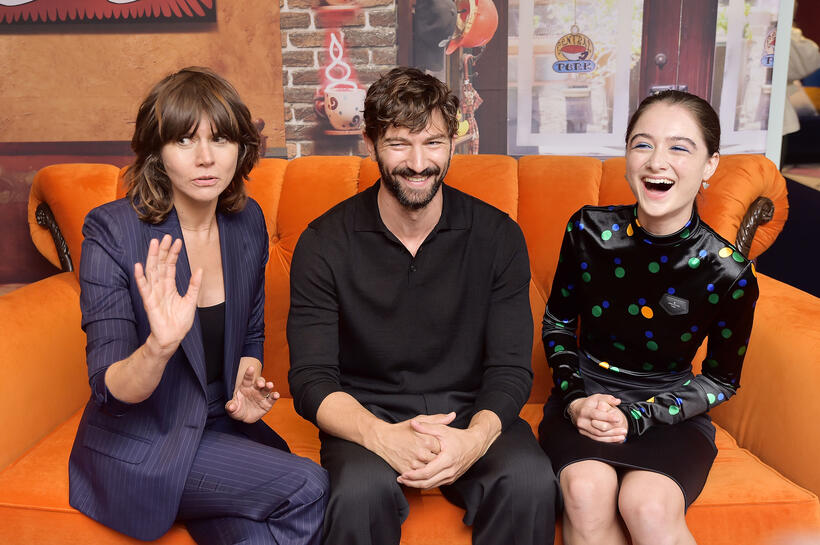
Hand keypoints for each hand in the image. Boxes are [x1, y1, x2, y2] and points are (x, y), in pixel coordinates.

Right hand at [134, 235, 201, 352]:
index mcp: (169, 286)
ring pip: (152, 272)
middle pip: (160, 265)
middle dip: (163, 251)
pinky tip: (138, 265)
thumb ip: (194, 285)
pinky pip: (144, 288)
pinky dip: (140, 277)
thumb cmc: (179, 321)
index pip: (170, 266)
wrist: (172, 338)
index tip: (178, 241)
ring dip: (152, 257)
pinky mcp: (149, 302)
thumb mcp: (191, 300)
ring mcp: (154, 293)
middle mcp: (160, 287)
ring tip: (154, 244)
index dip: (174, 254)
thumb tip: (200, 269)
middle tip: (166, 237)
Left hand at [226, 366, 278, 422]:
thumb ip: (231, 406)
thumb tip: (230, 407)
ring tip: (270, 385)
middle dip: (260, 381)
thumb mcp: (232, 408)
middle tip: (260, 383)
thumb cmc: (238, 409)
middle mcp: (255, 389)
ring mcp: (262, 396)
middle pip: (259, 382)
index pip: (247, 379)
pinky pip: (272, 398)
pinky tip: (276, 395)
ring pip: (266, 389)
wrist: (244, 417)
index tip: (251, 368)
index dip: (249, 373)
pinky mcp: (268, 403)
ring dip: (269, 386)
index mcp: (245, 387)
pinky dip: (275, 396)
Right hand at [368, 413, 454, 474]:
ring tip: (422, 458)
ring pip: (429, 470)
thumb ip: (438, 420)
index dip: (439, 448)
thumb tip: (453, 416)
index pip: (442, 449)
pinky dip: (420, 472)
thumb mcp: (420, 421)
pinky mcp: (407, 471)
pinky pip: (419, 476)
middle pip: (437, 461)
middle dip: (435, 458)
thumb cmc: (402, 429)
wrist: (382, 439)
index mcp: (427, 441)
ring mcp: (414, 464)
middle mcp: (422, 453)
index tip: (434, 446)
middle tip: (429, 453)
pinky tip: (418, 465)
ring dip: (428, 466)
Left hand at [396, 414, 488, 488]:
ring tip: (405, 480)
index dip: (414, 475)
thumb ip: (427, 427)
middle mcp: (449, 471)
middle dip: (412, 483)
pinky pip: (436, 484)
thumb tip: (413, 423)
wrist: (476, 445)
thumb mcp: (443, 430)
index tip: (403, 474)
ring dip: (417, 485)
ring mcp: (451, 477)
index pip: (427, 473)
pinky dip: (425, 484)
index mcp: (447, 460)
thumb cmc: (459, 437)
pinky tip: (417, 480)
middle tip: (400, 479)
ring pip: (431, 486)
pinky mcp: (451, 479)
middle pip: (427, 483)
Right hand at [568, 394, 627, 442]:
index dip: (607, 417)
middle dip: (613, 430)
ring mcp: (582, 429)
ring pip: (598, 436)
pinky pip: (596, 439)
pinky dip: (607, 440)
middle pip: (598, 428)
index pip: (596, 415)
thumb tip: (618, 401)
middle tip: (624, 430)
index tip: (618, 419)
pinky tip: (615, 439)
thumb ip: (608, 398)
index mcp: (585, 411)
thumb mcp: (597, 398)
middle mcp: (582, 421)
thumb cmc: (588, 404)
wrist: (575, 410)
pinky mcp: (584, 434)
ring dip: (612, 437)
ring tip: (622, 436)